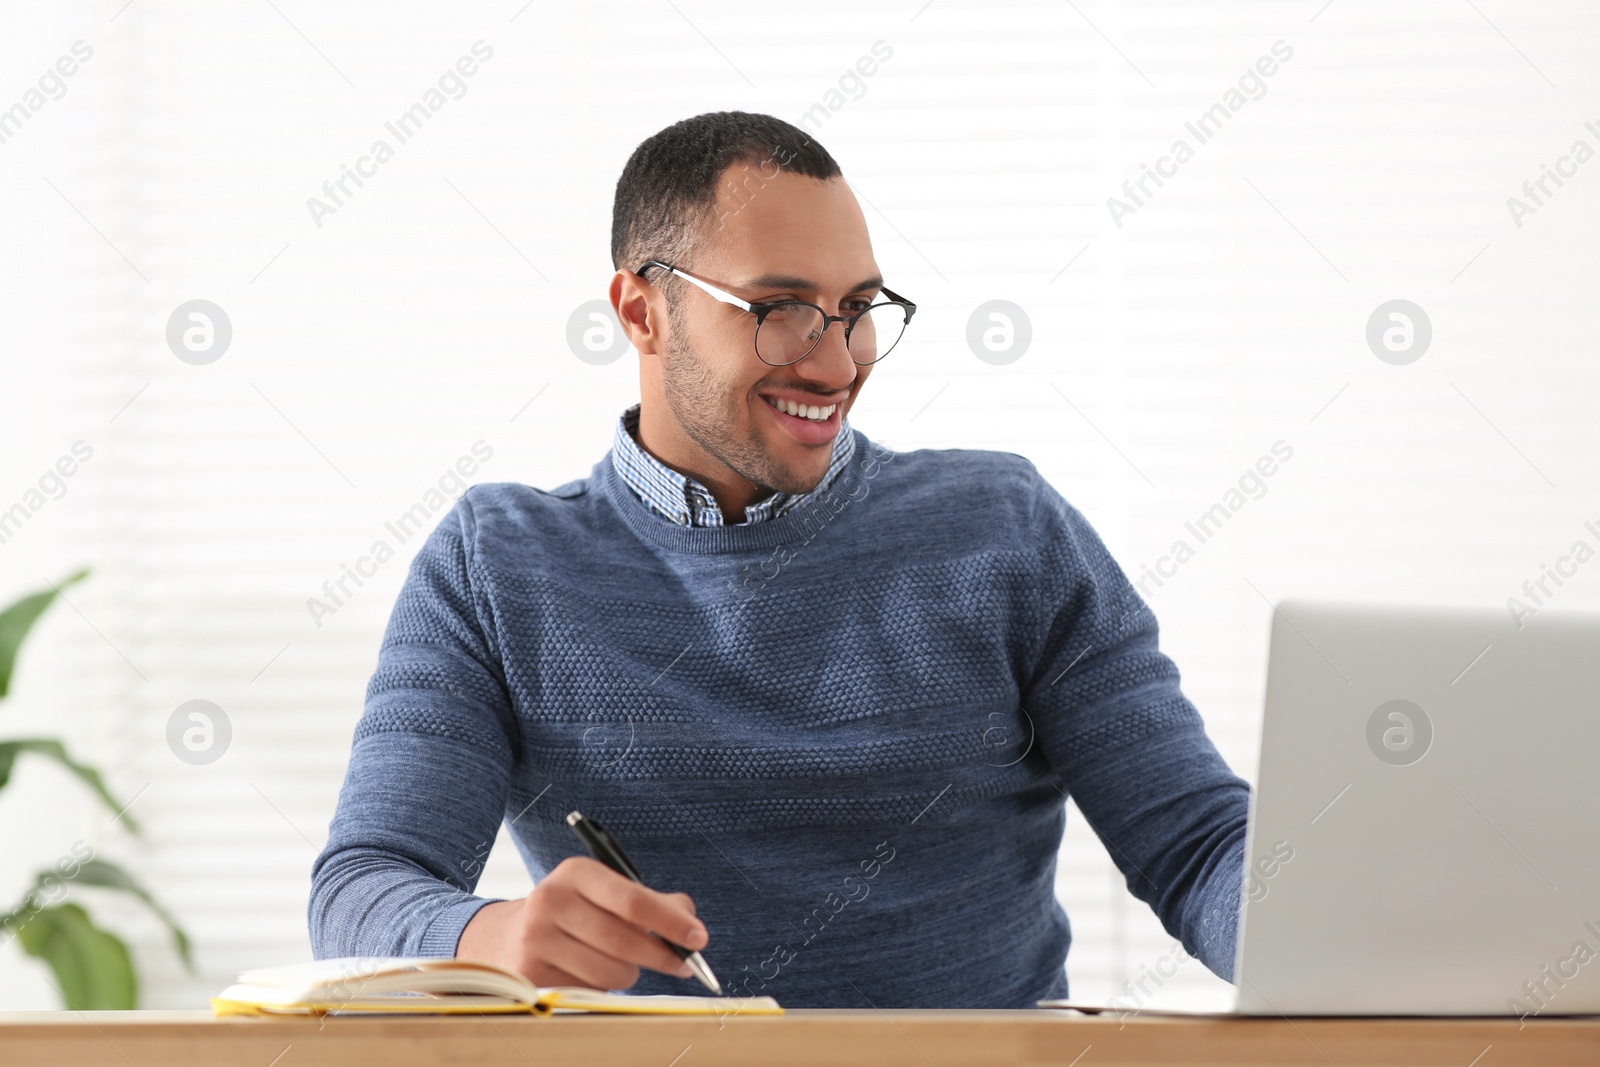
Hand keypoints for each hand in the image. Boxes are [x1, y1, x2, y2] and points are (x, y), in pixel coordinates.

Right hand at [456, 856, 708, 989]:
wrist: (508, 935)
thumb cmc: (577, 913)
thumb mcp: (608, 893)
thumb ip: (655, 903)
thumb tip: (691, 925)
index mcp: (577, 872)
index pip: (633, 900)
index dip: (670, 922)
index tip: (699, 938)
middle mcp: (551, 899)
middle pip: (625, 941)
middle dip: (661, 956)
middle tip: (682, 964)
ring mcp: (536, 938)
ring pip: (610, 972)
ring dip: (630, 975)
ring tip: (624, 965)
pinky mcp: (529, 973)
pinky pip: (588, 991)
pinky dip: (602, 988)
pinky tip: (592, 972)